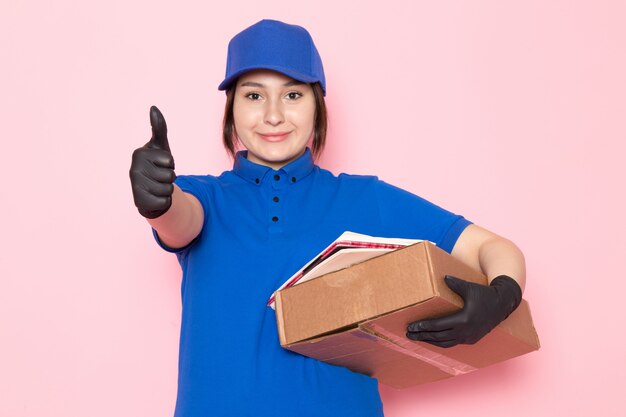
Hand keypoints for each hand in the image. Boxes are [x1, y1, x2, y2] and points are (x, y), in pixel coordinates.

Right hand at [129, 106, 175, 218]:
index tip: (161, 163)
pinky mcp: (139, 202)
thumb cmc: (156, 165)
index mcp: (139, 154)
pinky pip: (164, 201)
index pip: (170, 161)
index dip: (171, 164)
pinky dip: (164, 200)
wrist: (149, 190)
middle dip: (170, 177)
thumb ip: (159, 128)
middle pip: (170, 176)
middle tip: (160, 176)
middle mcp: (133, 169)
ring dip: (167, 189)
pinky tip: (155, 196)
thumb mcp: (160, 147)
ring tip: (158, 186)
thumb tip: (153, 107)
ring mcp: (135, 186)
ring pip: (168, 189)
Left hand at [406, 275, 521, 347]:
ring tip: (417, 338)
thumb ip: (455, 283)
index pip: (437, 325)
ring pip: (445, 343)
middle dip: (422, 336)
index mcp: (463, 319)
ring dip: (430, 341)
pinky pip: (452, 343)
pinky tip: (433, 340)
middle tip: (408, 334)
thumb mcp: (469, 287)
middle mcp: (465, 332)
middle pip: (438, 336)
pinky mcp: (471, 340)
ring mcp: (468, 337)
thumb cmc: (485, 294)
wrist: (503, 305)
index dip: (423, 326)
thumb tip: (443, 277)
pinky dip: (441, 343)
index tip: (411, 326)